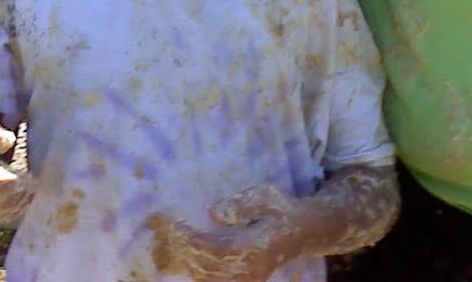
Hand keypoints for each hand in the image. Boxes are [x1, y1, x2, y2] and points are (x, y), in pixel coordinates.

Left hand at [148, 185, 302, 281]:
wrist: (305, 232)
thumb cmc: (284, 209)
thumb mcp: (267, 197)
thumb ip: (242, 205)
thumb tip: (212, 211)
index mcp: (256, 247)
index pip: (216, 250)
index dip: (192, 240)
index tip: (175, 226)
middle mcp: (250, 269)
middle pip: (207, 267)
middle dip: (184, 250)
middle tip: (167, 231)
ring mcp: (248, 279)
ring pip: (208, 278)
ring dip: (187, 261)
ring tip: (173, 242)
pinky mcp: (245, 281)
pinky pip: (214, 281)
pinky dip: (197, 270)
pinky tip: (186, 256)